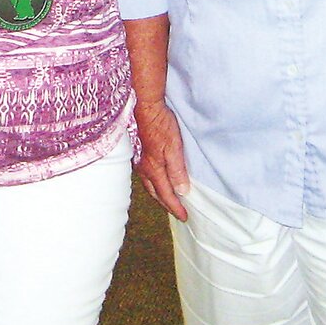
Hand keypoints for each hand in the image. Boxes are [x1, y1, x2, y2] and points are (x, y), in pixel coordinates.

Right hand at [133, 99, 190, 220]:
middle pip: (155, 193)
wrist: (146, 107)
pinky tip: (157, 180)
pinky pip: (147, 175)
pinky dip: (154, 183)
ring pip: (150, 185)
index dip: (175, 207)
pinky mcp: (140, 153)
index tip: (185, 217)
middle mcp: (144, 168)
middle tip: (177, 212)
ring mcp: (140, 160)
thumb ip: (177, 171)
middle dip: (166, 204)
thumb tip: (181, 192)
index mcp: (154, 169)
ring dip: (159, 194)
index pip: (166, 195)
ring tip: (169, 200)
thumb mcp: (174, 148)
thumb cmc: (161, 126)